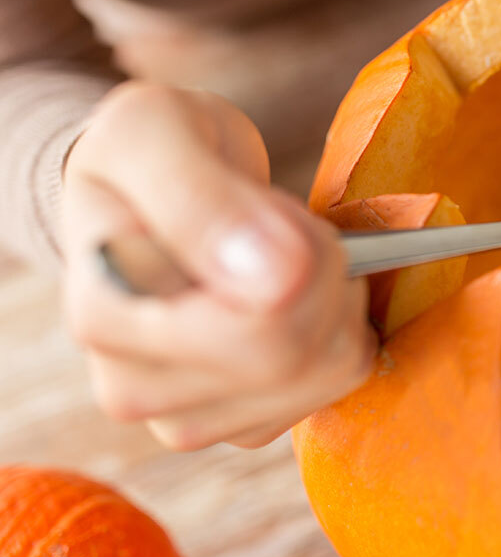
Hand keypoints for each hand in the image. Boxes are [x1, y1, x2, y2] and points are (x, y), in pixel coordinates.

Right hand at [61, 82, 374, 449]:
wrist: (155, 186)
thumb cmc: (155, 151)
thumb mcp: (156, 129)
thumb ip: (200, 197)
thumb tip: (271, 277)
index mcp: (104, 314)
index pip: (250, 326)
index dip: (299, 253)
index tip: (273, 209)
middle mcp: (131, 386)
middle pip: (293, 354)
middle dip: (325, 272)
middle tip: (294, 226)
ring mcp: (186, 418)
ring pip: (328, 372)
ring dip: (338, 298)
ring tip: (289, 258)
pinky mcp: (242, 427)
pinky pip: (337, 384)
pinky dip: (341, 329)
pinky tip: (300, 298)